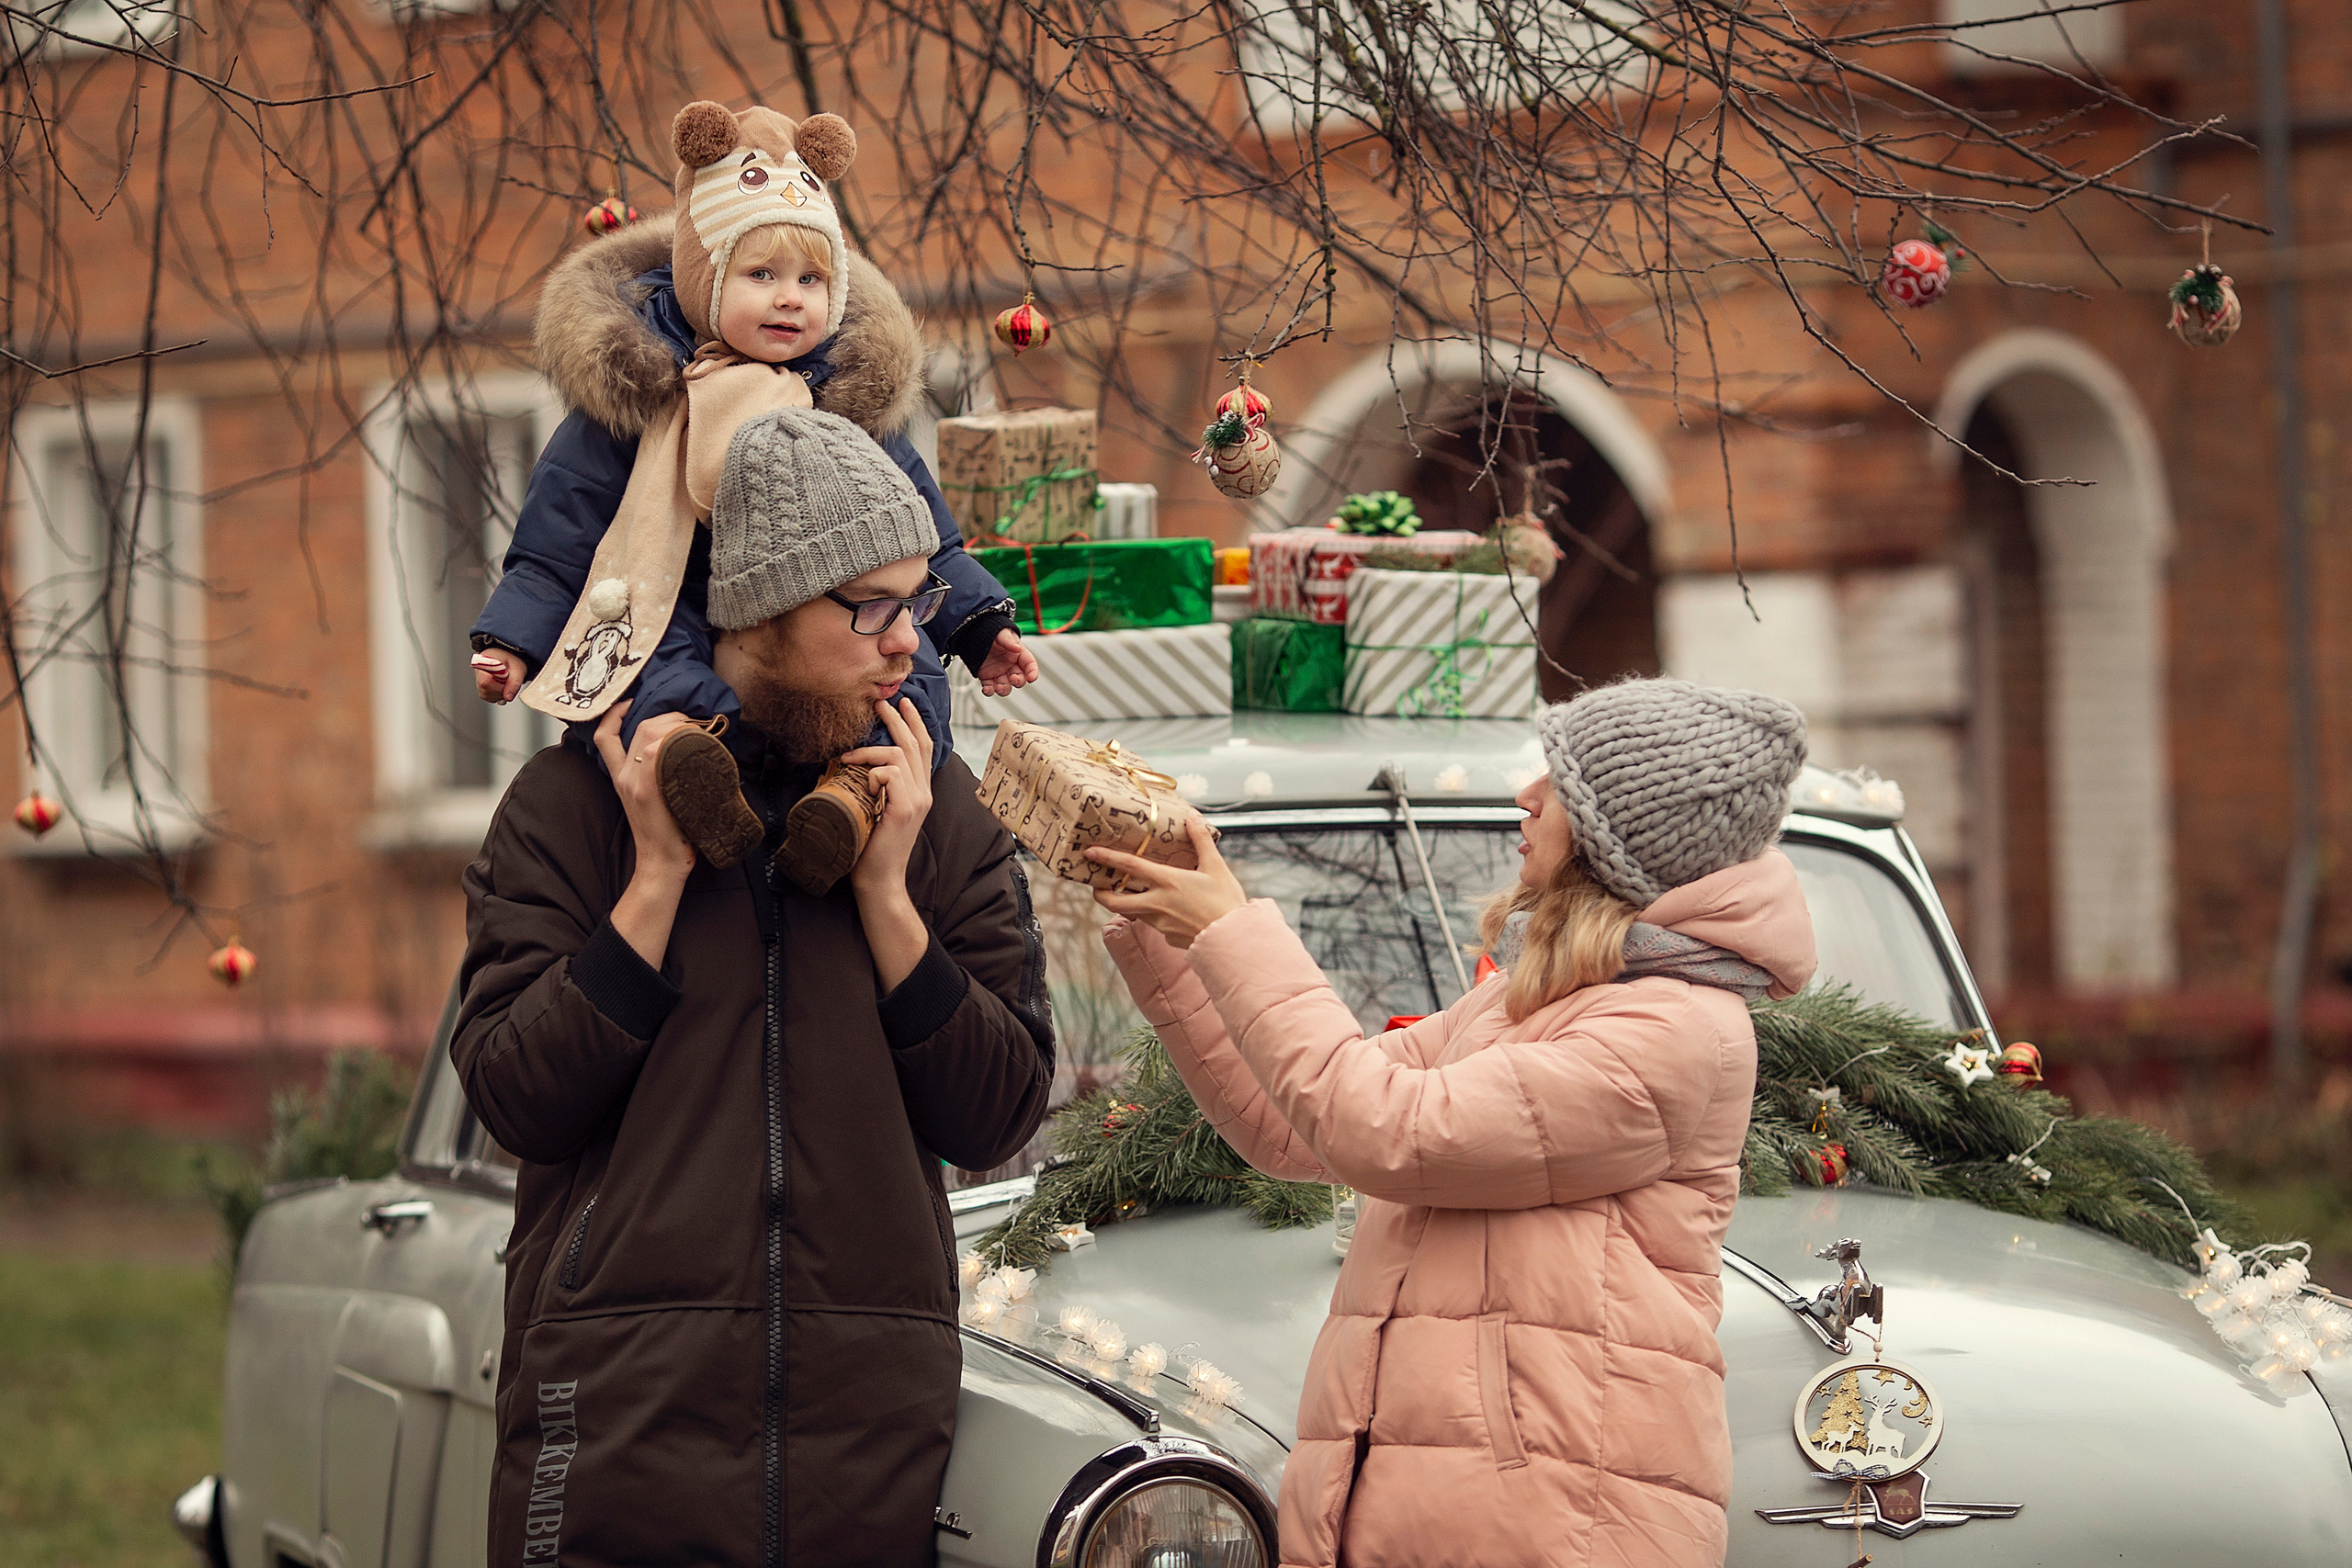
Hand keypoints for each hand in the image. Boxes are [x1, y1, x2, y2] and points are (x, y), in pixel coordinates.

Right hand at [472, 647, 524, 703]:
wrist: (508, 655)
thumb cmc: (512, 658)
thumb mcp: (518, 669)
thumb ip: (514, 683)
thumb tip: (508, 697)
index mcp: (483, 664)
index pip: (485, 683)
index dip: (499, 686)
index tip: (507, 680)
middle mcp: (477, 673)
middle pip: (486, 692)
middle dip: (501, 690)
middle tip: (508, 679)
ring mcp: (478, 681)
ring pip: (488, 696)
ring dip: (500, 693)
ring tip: (505, 681)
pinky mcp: (482, 688)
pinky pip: (489, 697)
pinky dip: (498, 694)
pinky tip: (502, 684)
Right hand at [593, 703, 695, 878]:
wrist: (661, 864)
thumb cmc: (665, 834)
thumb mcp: (651, 800)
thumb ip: (655, 776)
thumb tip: (680, 753)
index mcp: (620, 778)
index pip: (604, 737)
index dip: (614, 713)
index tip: (631, 702)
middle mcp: (624, 777)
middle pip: (640, 728)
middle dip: (668, 716)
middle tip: (691, 722)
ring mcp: (636, 783)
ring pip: (651, 734)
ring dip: (679, 724)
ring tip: (698, 731)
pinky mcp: (650, 790)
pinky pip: (659, 752)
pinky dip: (678, 740)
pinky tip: (695, 740)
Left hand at [842, 696, 935, 899]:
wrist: (879, 879)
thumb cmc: (870, 847)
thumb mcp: (877, 810)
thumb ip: (878, 789)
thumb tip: (858, 764)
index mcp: (919, 792)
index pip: (923, 749)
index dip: (914, 723)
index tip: (902, 705)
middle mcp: (924, 793)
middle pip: (915, 744)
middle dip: (897, 719)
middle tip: (880, 703)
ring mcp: (917, 800)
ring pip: (899, 754)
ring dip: (871, 750)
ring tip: (849, 755)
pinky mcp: (905, 809)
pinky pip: (890, 773)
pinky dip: (872, 772)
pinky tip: (861, 785)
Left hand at [974, 628, 1040, 697]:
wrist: (975, 632)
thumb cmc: (992, 631)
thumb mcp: (1002, 633)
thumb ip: (1008, 640)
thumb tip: (1016, 648)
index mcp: (1018, 654)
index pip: (1029, 664)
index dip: (1033, 672)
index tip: (1032, 678)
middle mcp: (1010, 665)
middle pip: (1020, 678)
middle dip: (1018, 681)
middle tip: (1013, 679)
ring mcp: (999, 672)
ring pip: (1006, 686)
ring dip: (1004, 690)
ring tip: (998, 687)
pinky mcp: (987, 676)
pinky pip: (990, 687)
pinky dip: (989, 691)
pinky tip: (986, 690)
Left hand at [1088, 816, 1246, 949]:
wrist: (1234, 938)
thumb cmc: (1227, 901)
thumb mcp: (1216, 866)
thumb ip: (1201, 840)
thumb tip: (1192, 817)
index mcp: (1167, 882)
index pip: (1129, 866)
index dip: (1107, 857)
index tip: (1090, 852)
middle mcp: (1157, 903)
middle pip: (1114, 901)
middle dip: (1099, 894)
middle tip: (1096, 886)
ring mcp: (1160, 923)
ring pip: (1133, 912)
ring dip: (1127, 902)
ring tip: (1130, 892)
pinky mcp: (1167, 937)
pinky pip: (1154, 924)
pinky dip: (1154, 915)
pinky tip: (1167, 910)